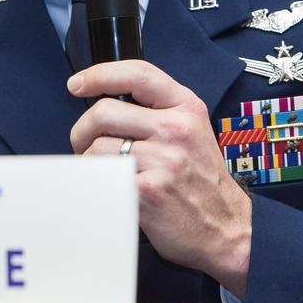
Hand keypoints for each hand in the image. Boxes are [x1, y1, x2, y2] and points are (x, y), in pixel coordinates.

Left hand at [68, 60, 251, 296]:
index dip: (99, 74)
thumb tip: (106, 102)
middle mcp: (176, 129)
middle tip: (85, 145)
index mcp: (186, 107)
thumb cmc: (201, 180)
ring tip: (105, 172)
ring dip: (89, 162)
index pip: (137, 74)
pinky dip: (96, 183)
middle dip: (83, 130)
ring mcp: (163, 160)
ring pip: (96, 148)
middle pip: (104, 112)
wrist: (225, 228)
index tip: (77, 84)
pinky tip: (108, 188)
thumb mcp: (192, 130)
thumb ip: (157, 110)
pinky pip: (101, 177)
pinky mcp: (148, 191)